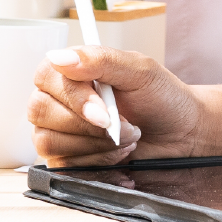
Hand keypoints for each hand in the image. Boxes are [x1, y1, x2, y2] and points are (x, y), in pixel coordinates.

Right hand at [28, 46, 201, 166]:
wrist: (181, 133)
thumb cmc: (162, 98)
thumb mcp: (141, 72)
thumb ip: (103, 60)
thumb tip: (61, 57)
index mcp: (74, 71)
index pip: (46, 76)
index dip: (73, 97)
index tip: (105, 112)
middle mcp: (60, 99)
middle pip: (40, 110)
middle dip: (88, 124)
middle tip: (123, 124)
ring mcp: (59, 130)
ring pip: (47, 140)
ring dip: (95, 143)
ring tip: (126, 136)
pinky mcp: (65, 158)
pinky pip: (62, 164)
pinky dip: (97, 160)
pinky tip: (117, 152)